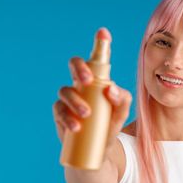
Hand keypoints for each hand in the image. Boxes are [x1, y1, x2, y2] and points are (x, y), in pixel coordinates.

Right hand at [52, 28, 131, 149]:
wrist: (100, 149)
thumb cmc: (111, 125)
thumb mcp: (122, 113)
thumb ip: (123, 99)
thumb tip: (110, 89)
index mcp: (97, 80)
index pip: (96, 59)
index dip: (100, 43)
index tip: (104, 32)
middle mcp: (81, 85)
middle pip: (74, 66)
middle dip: (80, 68)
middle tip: (88, 80)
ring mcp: (69, 99)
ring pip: (65, 90)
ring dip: (75, 100)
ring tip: (86, 114)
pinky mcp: (60, 114)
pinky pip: (59, 110)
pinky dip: (67, 118)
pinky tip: (76, 127)